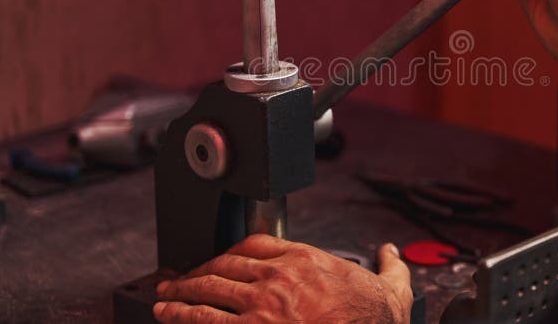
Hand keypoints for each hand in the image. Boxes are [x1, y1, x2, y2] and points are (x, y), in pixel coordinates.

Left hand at [154, 235, 412, 323]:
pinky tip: (167, 315)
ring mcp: (263, 305)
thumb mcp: (393, 288)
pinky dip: (182, 315)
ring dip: (181, 291)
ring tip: (164, 296)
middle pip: (225, 263)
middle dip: (198, 269)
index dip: (232, 249)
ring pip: (209, 288)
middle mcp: (280, 276)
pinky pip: (206, 320)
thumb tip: (391, 253)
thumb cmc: (375, 320)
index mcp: (306, 260)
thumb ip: (390, 267)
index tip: (222, 258)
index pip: (256, 242)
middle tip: (180, 277)